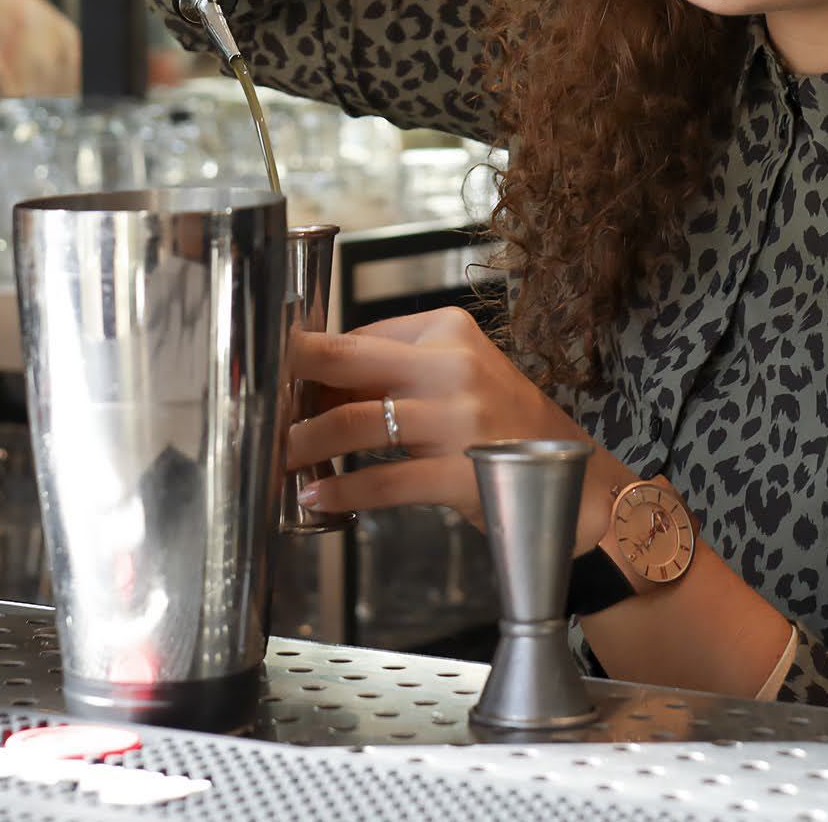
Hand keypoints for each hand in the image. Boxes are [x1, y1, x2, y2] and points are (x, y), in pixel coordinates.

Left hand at [284, 307, 625, 541]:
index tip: (271, 380)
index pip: (358, 336)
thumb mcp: (456, 381)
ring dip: (305, 444)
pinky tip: (317, 497)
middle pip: (345, 362)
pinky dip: (341, 490)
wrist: (576, 484)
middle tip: (252, 402)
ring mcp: (460, 418)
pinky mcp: (463, 471)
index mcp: (449, 331)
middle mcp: (454, 365)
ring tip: (282, 459)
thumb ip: (395, 374)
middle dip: (289, 384)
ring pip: (354, 422)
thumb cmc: (505, 430)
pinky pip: (383, 481)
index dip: (307, 361)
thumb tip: (312, 385)